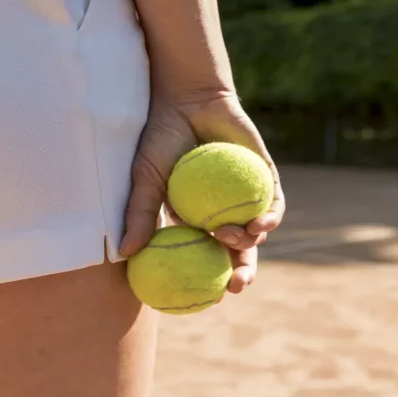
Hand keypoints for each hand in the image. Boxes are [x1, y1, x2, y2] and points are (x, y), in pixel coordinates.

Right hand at [119, 92, 284, 294]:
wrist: (186, 98)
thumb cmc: (160, 137)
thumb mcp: (144, 178)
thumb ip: (140, 214)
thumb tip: (124, 255)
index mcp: (194, 218)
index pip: (205, 256)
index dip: (208, 279)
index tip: (205, 299)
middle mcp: (222, 210)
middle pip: (237, 251)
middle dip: (241, 274)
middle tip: (236, 287)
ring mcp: (244, 194)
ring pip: (256, 231)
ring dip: (250, 243)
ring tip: (233, 238)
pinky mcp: (264, 176)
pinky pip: (273, 202)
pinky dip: (270, 217)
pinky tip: (262, 224)